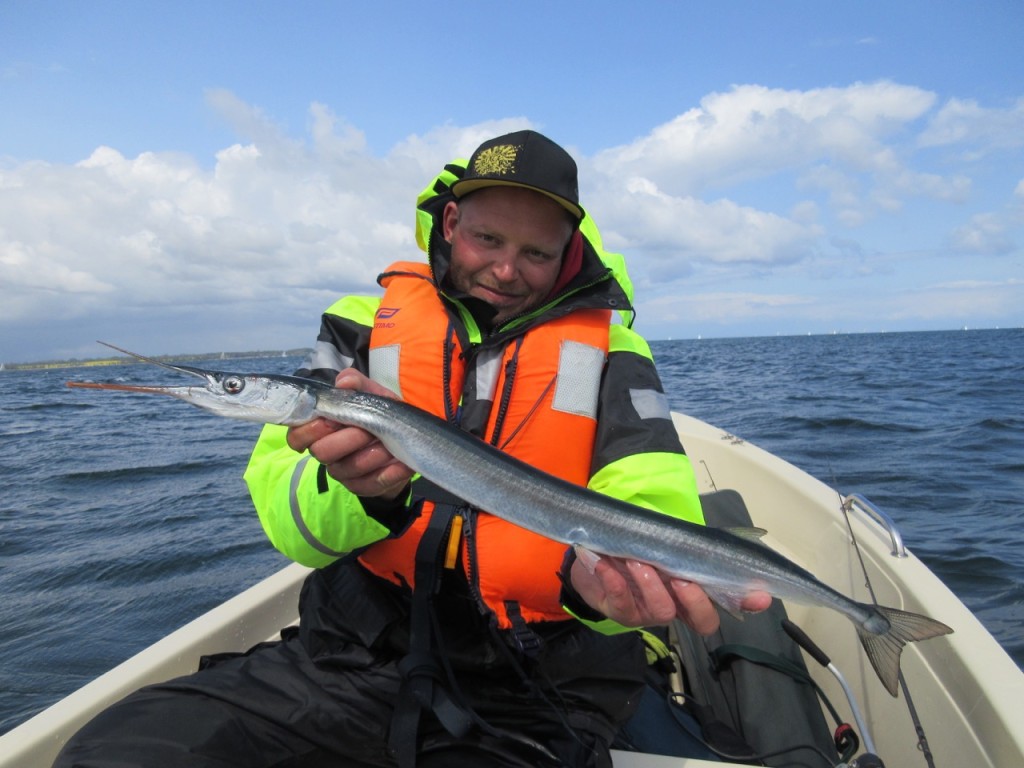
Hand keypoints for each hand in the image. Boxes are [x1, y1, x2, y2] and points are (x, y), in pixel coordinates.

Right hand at [286, 369, 413, 498]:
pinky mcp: (362, 487)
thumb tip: (344, 382)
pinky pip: (371, 483)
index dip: (310, 429)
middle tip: (368, 430)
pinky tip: (401, 464)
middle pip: (321, 452)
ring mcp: (343, 473)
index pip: (296, 436)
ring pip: (348, 468)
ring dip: (371, 455)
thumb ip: (357, 384)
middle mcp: (326, 453)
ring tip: (389, 444)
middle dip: (346, 439)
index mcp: (319, 430)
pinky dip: (389, 473)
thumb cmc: (379, 414)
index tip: (332, 419)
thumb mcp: (372, 394)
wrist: (405, 442)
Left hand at [569, 548, 771, 635]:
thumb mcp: (663, 542)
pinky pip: (621, 603)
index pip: (729, 601)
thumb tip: (738, 532)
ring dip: (651, 585)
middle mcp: (677, 607)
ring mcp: (649, 613)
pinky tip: (604, 564)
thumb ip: (691, 542)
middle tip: (682, 578)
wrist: (591, 557)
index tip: (760, 595)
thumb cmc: (636, 548)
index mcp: (694, 590)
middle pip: (702, 621)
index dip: (747, 601)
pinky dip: (613, 581)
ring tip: (636, 560)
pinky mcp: (619, 611)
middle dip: (696, 601)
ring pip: (661, 611)